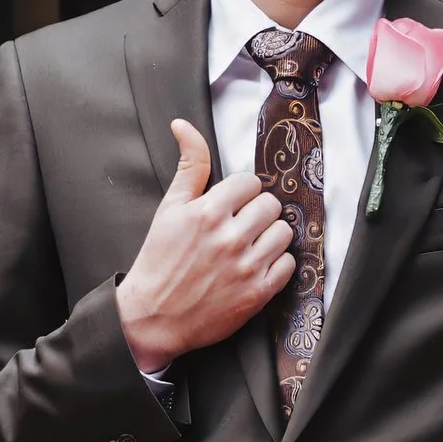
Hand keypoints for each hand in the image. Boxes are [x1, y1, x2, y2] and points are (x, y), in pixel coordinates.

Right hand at [117, 121, 294, 371]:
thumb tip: (183, 125)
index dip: (240, 193)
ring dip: (269, 236)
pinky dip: (276, 264)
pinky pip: (288, 264)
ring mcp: (246, 267)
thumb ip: (188, 166)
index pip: (250, 182)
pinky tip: (255, 265)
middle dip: (256, 212)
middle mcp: (230, 238)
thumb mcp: (169, 209)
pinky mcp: (257, 294)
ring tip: (248, 245)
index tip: (229, 206)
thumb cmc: (159, 260)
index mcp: (208, 212)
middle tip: (239, 226)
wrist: (153, 317)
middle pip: (271, 204)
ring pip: (283, 232)